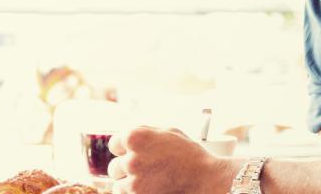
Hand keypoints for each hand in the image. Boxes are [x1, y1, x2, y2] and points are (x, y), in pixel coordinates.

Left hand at [107, 126, 235, 193]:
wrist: (206, 180)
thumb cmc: (190, 156)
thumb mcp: (168, 132)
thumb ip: (144, 132)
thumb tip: (126, 137)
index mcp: (135, 138)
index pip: (114, 145)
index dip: (124, 150)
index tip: (135, 156)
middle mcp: (131, 159)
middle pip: (114, 167)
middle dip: (127, 170)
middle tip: (145, 172)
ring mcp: (133, 181)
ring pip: (118, 184)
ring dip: (129, 184)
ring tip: (150, 183)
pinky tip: (149, 190)